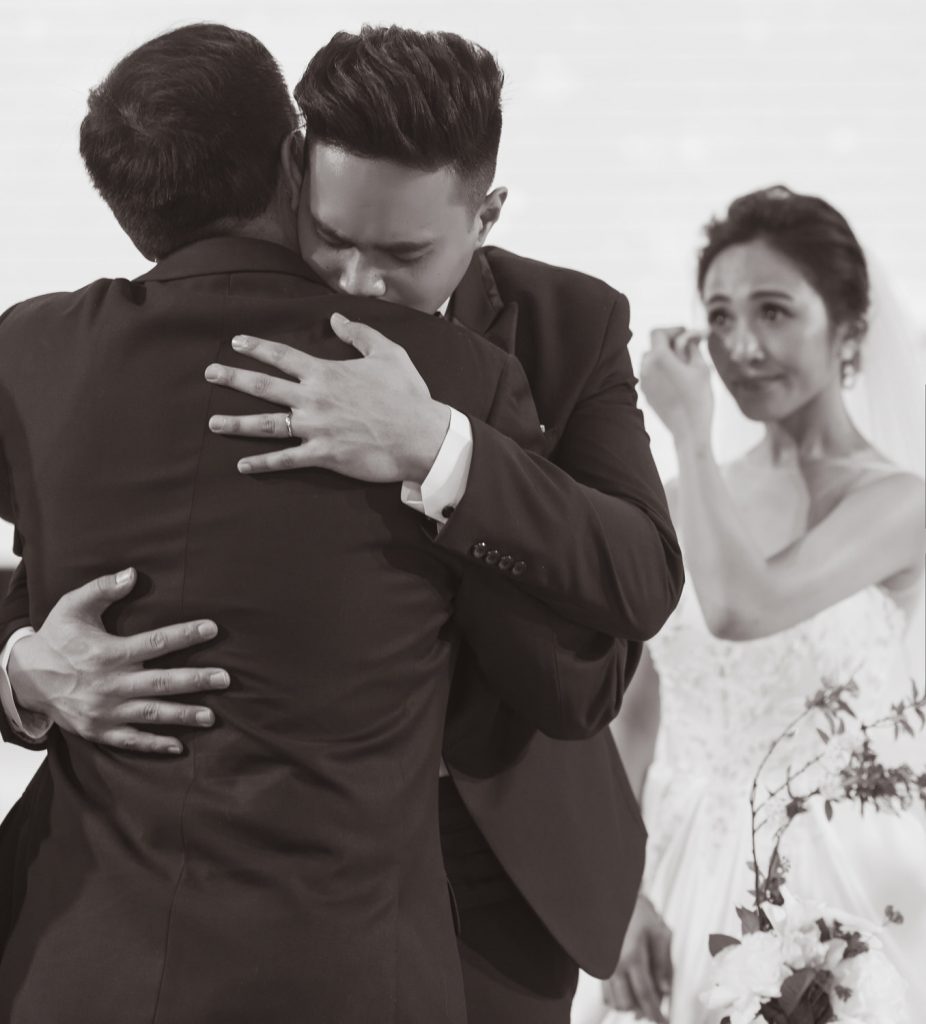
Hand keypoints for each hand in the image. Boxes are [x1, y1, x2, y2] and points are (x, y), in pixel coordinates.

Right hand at [9, 568, 228, 754]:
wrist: (24, 678)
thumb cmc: (56, 638)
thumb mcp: (72, 606)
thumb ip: (102, 588)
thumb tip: (132, 574)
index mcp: (107, 653)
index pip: (155, 642)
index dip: (185, 634)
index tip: (212, 628)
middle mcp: (109, 684)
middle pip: (160, 682)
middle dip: (195, 680)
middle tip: (226, 678)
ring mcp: (104, 711)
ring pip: (151, 713)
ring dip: (183, 715)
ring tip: (212, 716)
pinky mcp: (99, 730)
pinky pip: (131, 740)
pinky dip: (154, 744)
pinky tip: (179, 746)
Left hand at [206, 313, 450, 482]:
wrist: (419, 435)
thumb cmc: (407, 395)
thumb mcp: (388, 354)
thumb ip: (359, 334)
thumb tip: (336, 319)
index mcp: (326, 372)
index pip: (282, 356)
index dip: (257, 347)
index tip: (236, 342)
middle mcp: (313, 398)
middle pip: (263, 387)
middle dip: (232, 378)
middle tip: (208, 374)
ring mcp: (315, 428)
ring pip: (266, 424)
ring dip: (236, 423)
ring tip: (212, 422)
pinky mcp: (322, 454)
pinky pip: (285, 459)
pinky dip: (262, 464)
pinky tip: (242, 465)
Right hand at [602, 894, 672, 1022]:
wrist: (613, 895)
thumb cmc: (638, 910)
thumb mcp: (660, 932)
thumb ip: (664, 963)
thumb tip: (666, 989)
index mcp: (632, 956)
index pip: (644, 995)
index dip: (655, 1013)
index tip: (663, 1021)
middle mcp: (614, 964)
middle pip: (626, 1003)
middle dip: (641, 1010)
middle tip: (655, 1006)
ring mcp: (603, 964)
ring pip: (613, 1000)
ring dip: (629, 1004)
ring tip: (641, 995)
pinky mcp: (597, 963)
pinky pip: (604, 991)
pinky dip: (617, 996)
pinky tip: (628, 987)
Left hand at [640, 327, 712, 444]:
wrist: (688, 430)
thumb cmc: (698, 398)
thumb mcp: (701, 368)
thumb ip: (693, 347)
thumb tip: (691, 336)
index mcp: (659, 358)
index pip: (658, 332)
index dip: (673, 329)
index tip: (686, 334)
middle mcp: (646, 368)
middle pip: (654, 346)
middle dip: (670, 344)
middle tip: (688, 348)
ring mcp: (644, 382)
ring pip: (650, 360)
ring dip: (665, 358)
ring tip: (683, 365)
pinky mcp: (646, 393)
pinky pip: (651, 375)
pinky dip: (661, 371)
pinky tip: (677, 380)